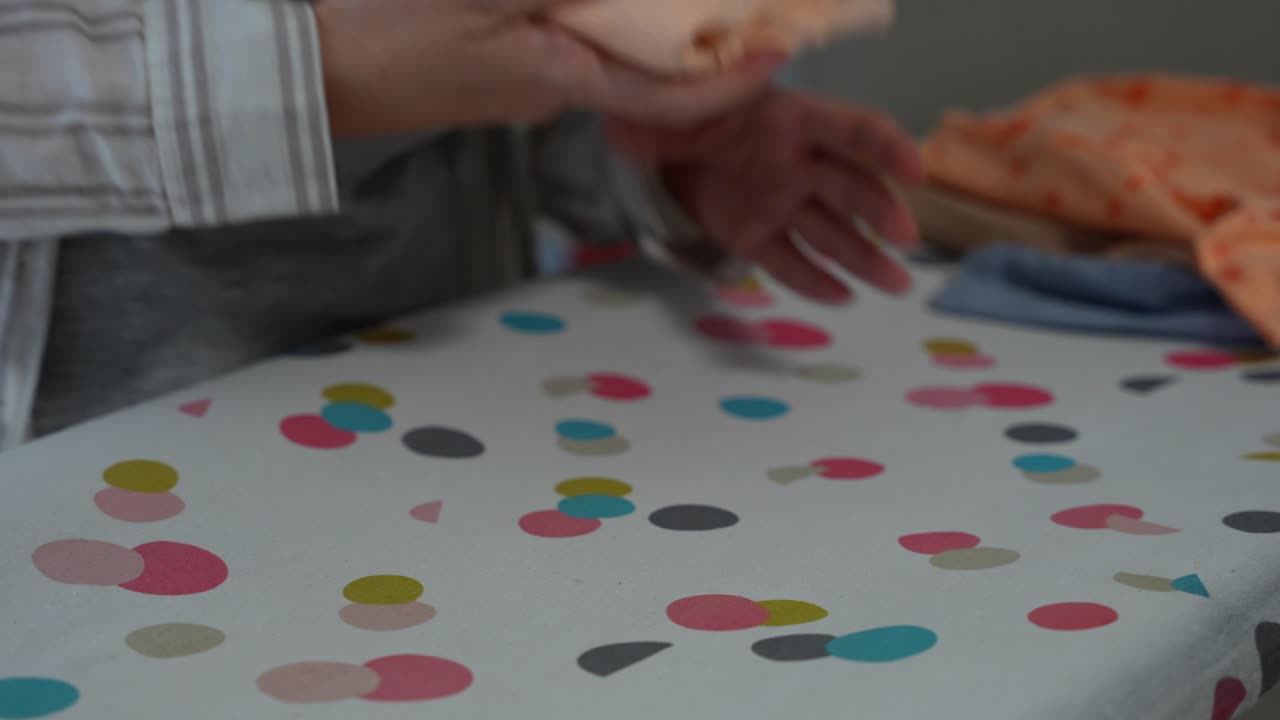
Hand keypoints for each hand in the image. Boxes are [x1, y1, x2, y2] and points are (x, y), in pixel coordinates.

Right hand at [314, 0, 783, 136]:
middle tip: (752, 10)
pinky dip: (605, 18)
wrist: (307, 71)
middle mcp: (553, 89)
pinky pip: (572, 42)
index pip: (670, 95)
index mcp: (559, 77)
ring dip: (658, 27)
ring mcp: (525, 82)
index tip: (782, 53)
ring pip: (613, 55)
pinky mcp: (499, 66)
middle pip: (650, 73)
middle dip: (706, 43)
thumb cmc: (381, 33)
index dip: (732, 80)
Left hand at [607, 90, 923, 302]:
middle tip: (907, 239)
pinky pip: (787, 261)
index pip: (853, 128)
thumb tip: (738, 70)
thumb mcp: (706, 90)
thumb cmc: (692, 104)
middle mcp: (800, 164)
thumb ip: (722, 89)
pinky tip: (842, 297)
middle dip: (881, 212)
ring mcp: (780, 203)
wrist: (658, 135)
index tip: (915, 170)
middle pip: (850, 188)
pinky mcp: (754, 236)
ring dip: (864, 259)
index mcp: (797, 120)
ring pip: (829, 234)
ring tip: (896, 285)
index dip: (888, 147)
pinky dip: (812, 281)